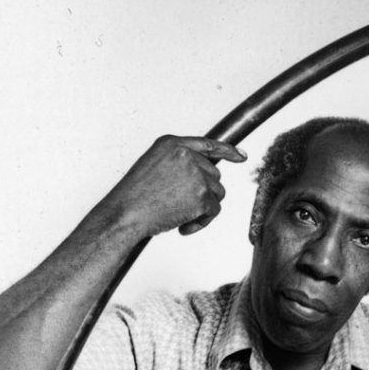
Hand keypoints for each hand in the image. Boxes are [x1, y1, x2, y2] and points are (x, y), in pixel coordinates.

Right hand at [108, 134, 246, 238]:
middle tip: (182, 207)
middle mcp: (186, 155)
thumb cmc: (135, 196)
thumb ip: (178, 164)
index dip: (227, 151)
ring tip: (180, 215)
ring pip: (217, 193)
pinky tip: (182, 226)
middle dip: (204, 193)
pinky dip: (201, 222)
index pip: (206, 144)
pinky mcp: (202, 195)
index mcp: (172, 143)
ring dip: (203, 208)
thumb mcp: (154, 166)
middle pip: (214, 175)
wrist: (127, 212)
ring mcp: (196, 174)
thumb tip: (205, 175)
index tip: (241, 156)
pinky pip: (214, 210)